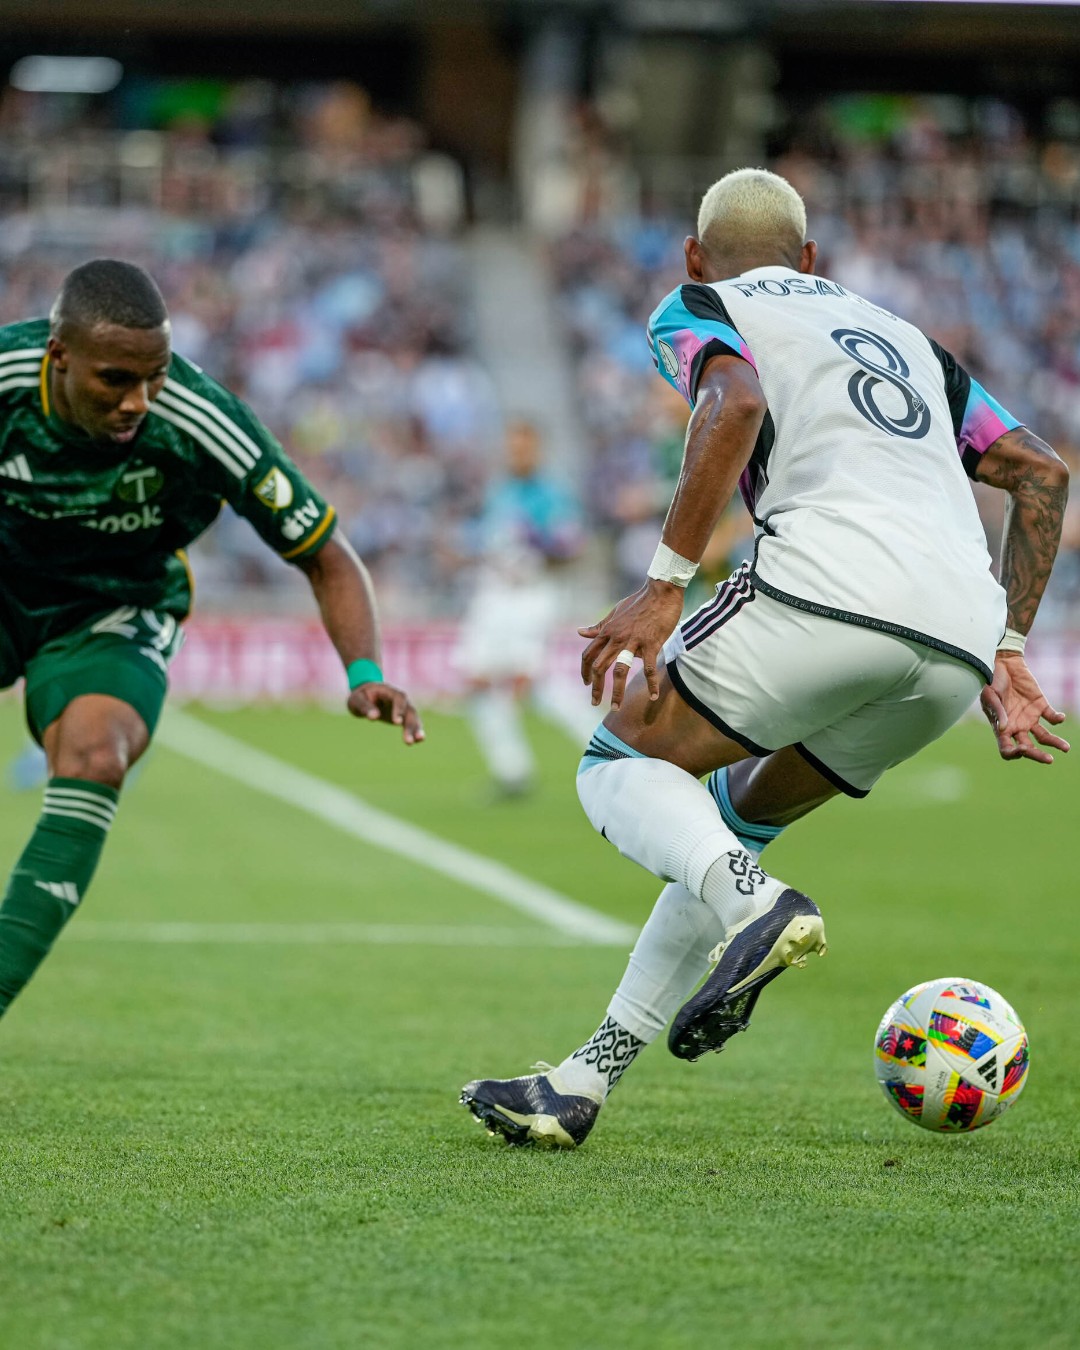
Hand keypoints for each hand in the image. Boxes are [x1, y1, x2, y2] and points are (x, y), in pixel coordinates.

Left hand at [347, 682, 424, 744]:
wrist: (365, 696)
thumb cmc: (360, 697)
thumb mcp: (357, 700)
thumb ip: (365, 707)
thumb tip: (374, 717)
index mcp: (388, 691)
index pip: (399, 698)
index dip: (399, 709)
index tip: (397, 722)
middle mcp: (400, 699)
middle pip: (409, 710)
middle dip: (410, 725)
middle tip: (408, 740)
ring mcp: (403, 708)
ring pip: (413, 718)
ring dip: (416, 729)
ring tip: (418, 740)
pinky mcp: (403, 717)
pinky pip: (413, 723)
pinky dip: (416, 730)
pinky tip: (418, 740)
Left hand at [579, 579, 684, 708]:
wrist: (660, 591)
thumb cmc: (639, 602)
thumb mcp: (614, 613)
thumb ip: (599, 626)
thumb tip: (580, 632)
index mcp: (607, 631)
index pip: (588, 655)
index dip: (584, 672)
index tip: (586, 684)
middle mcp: (616, 638)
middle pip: (599, 667)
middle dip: (595, 688)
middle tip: (595, 703)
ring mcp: (633, 641)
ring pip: (619, 671)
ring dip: (616, 692)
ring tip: (615, 708)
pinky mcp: (651, 643)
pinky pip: (648, 668)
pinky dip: (651, 683)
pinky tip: (653, 696)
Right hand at [980, 653, 1067, 763]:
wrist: (1003, 663)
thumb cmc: (991, 681)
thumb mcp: (990, 696)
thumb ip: (998, 712)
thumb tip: (1004, 730)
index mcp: (1001, 728)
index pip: (1006, 749)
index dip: (1014, 753)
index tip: (1021, 749)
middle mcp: (1016, 726)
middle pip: (1027, 747)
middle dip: (1037, 755)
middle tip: (1049, 759)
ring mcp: (1029, 717)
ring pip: (1043, 737)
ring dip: (1054, 743)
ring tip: (1065, 748)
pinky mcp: (1041, 706)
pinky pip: (1052, 717)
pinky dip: (1057, 719)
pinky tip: (1060, 717)